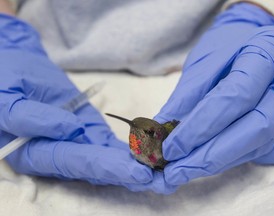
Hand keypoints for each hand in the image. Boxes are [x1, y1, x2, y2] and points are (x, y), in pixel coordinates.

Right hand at [0, 14, 152, 190]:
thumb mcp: (7, 97)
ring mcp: (78, 145)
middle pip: (97, 168)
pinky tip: (152, 152)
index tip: (137, 171)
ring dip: (136, 166)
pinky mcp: (91, 134)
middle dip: (129, 174)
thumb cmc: (7, 79)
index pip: (74, 163)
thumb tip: (67, 129)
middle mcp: (59, 155)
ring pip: (108, 161)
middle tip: (162, 178)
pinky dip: (132, 150)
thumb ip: (29, 117)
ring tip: (165, 170)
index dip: (105, 168)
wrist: (20, 67)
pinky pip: (112, 146)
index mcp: (36, 152)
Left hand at [155, 3, 273, 185]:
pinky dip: (228, 160)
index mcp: (265, 54)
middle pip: (253, 128)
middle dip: (209, 155)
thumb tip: (161, 131)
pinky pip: (260, 151)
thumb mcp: (203, 63)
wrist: (251, 46)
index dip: (200, 127)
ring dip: (217, 163)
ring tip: (183, 171)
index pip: (233, 97)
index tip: (170, 147)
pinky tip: (203, 164)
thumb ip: (185, 98)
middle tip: (175, 170)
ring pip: (256, 145)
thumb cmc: (226, 49)